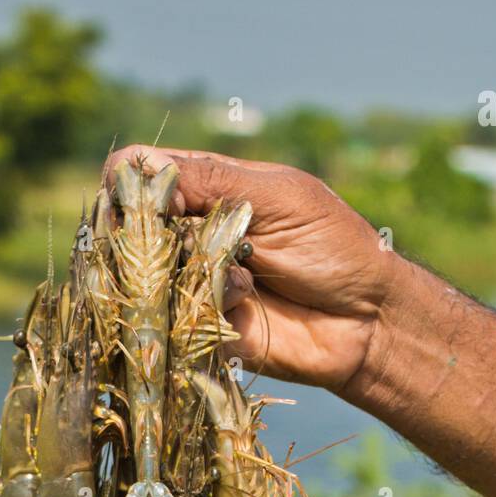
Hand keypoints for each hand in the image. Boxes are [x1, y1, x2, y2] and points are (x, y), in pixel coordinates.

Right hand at [106, 146, 396, 395]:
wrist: (367, 323)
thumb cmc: (334, 249)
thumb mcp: (280, 199)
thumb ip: (214, 182)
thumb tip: (141, 171)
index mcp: (208, 186)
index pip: (141, 173)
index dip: (128, 185)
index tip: (140, 201)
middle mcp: (192, 232)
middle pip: (133, 228)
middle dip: (157, 236)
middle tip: (198, 242)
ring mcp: (193, 280)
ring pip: (151, 275)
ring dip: (192, 272)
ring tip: (246, 275)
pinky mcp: (201, 326)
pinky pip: (179, 315)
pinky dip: (212, 305)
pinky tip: (251, 303)